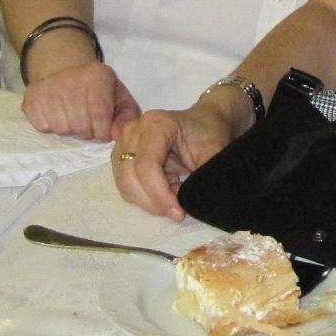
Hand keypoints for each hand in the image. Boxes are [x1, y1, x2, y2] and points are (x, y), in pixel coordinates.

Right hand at [19, 61, 140, 141]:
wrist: (65, 70)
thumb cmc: (98, 90)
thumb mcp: (119, 98)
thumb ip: (126, 117)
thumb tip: (118, 135)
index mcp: (97, 75)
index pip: (100, 115)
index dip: (103, 131)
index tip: (103, 131)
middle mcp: (71, 77)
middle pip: (80, 124)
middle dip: (87, 132)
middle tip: (87, 125)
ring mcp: (48, 87)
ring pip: (62, 128)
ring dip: (70, 131)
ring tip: (73, 119)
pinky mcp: (31, 97)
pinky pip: (43, 127)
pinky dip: (51, 127)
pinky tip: (57, 116)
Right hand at [110, 102, 232, 218]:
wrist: (202, 123)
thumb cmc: (208, 133)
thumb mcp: (214, 153)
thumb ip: (204, 178)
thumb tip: (199, 205)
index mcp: (156, 124)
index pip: (147, 165)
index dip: (160, 194)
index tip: (178, 212)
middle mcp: (133, 131)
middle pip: (130, 178)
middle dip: (154, 202)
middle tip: (179, 210)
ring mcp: (123, 144)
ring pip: (126, 186)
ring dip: (150, 201)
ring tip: (175, 195)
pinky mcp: (121, 158)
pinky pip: (127, 187)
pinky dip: (146, 197)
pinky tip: (166, 191)